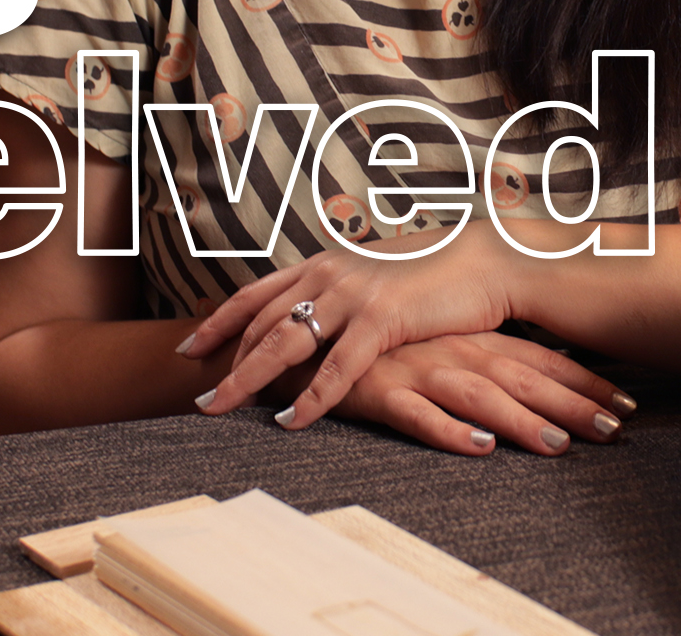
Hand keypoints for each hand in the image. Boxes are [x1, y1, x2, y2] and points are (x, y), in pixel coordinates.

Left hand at [178, 220, 533, 427]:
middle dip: (223, 361)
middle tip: (198, 396)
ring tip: (220, 410)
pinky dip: (309, 399)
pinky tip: (289, 421)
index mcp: (325, 262)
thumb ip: (342, 291)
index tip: (191, 347)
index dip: (219, 321)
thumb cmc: (437, 270)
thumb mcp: (376, 273)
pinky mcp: (383, 320)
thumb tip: (319, 310)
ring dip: (248, 380)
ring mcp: (354, 295)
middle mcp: (329, 273)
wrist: (489, 258)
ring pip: (284, 344)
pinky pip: (336, 368)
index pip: (256, 294)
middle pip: (259, 323)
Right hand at [322, 332, 633, 455]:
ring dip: (522, 421)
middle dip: (572, 404)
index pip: (540, 360)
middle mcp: (452, 350)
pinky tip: (479, 447)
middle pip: (523, 378)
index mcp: (470, 339)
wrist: (304, 338)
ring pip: (479, 396)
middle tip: (616, 429)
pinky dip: (450, 430)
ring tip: (558, 447)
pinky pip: (418, 414)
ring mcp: (417, 369)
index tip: (628, 403)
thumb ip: (483, 360)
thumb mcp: (438, 345)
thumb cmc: (379, 347)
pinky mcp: (381, 391)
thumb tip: (537, 382)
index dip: (585, 381)